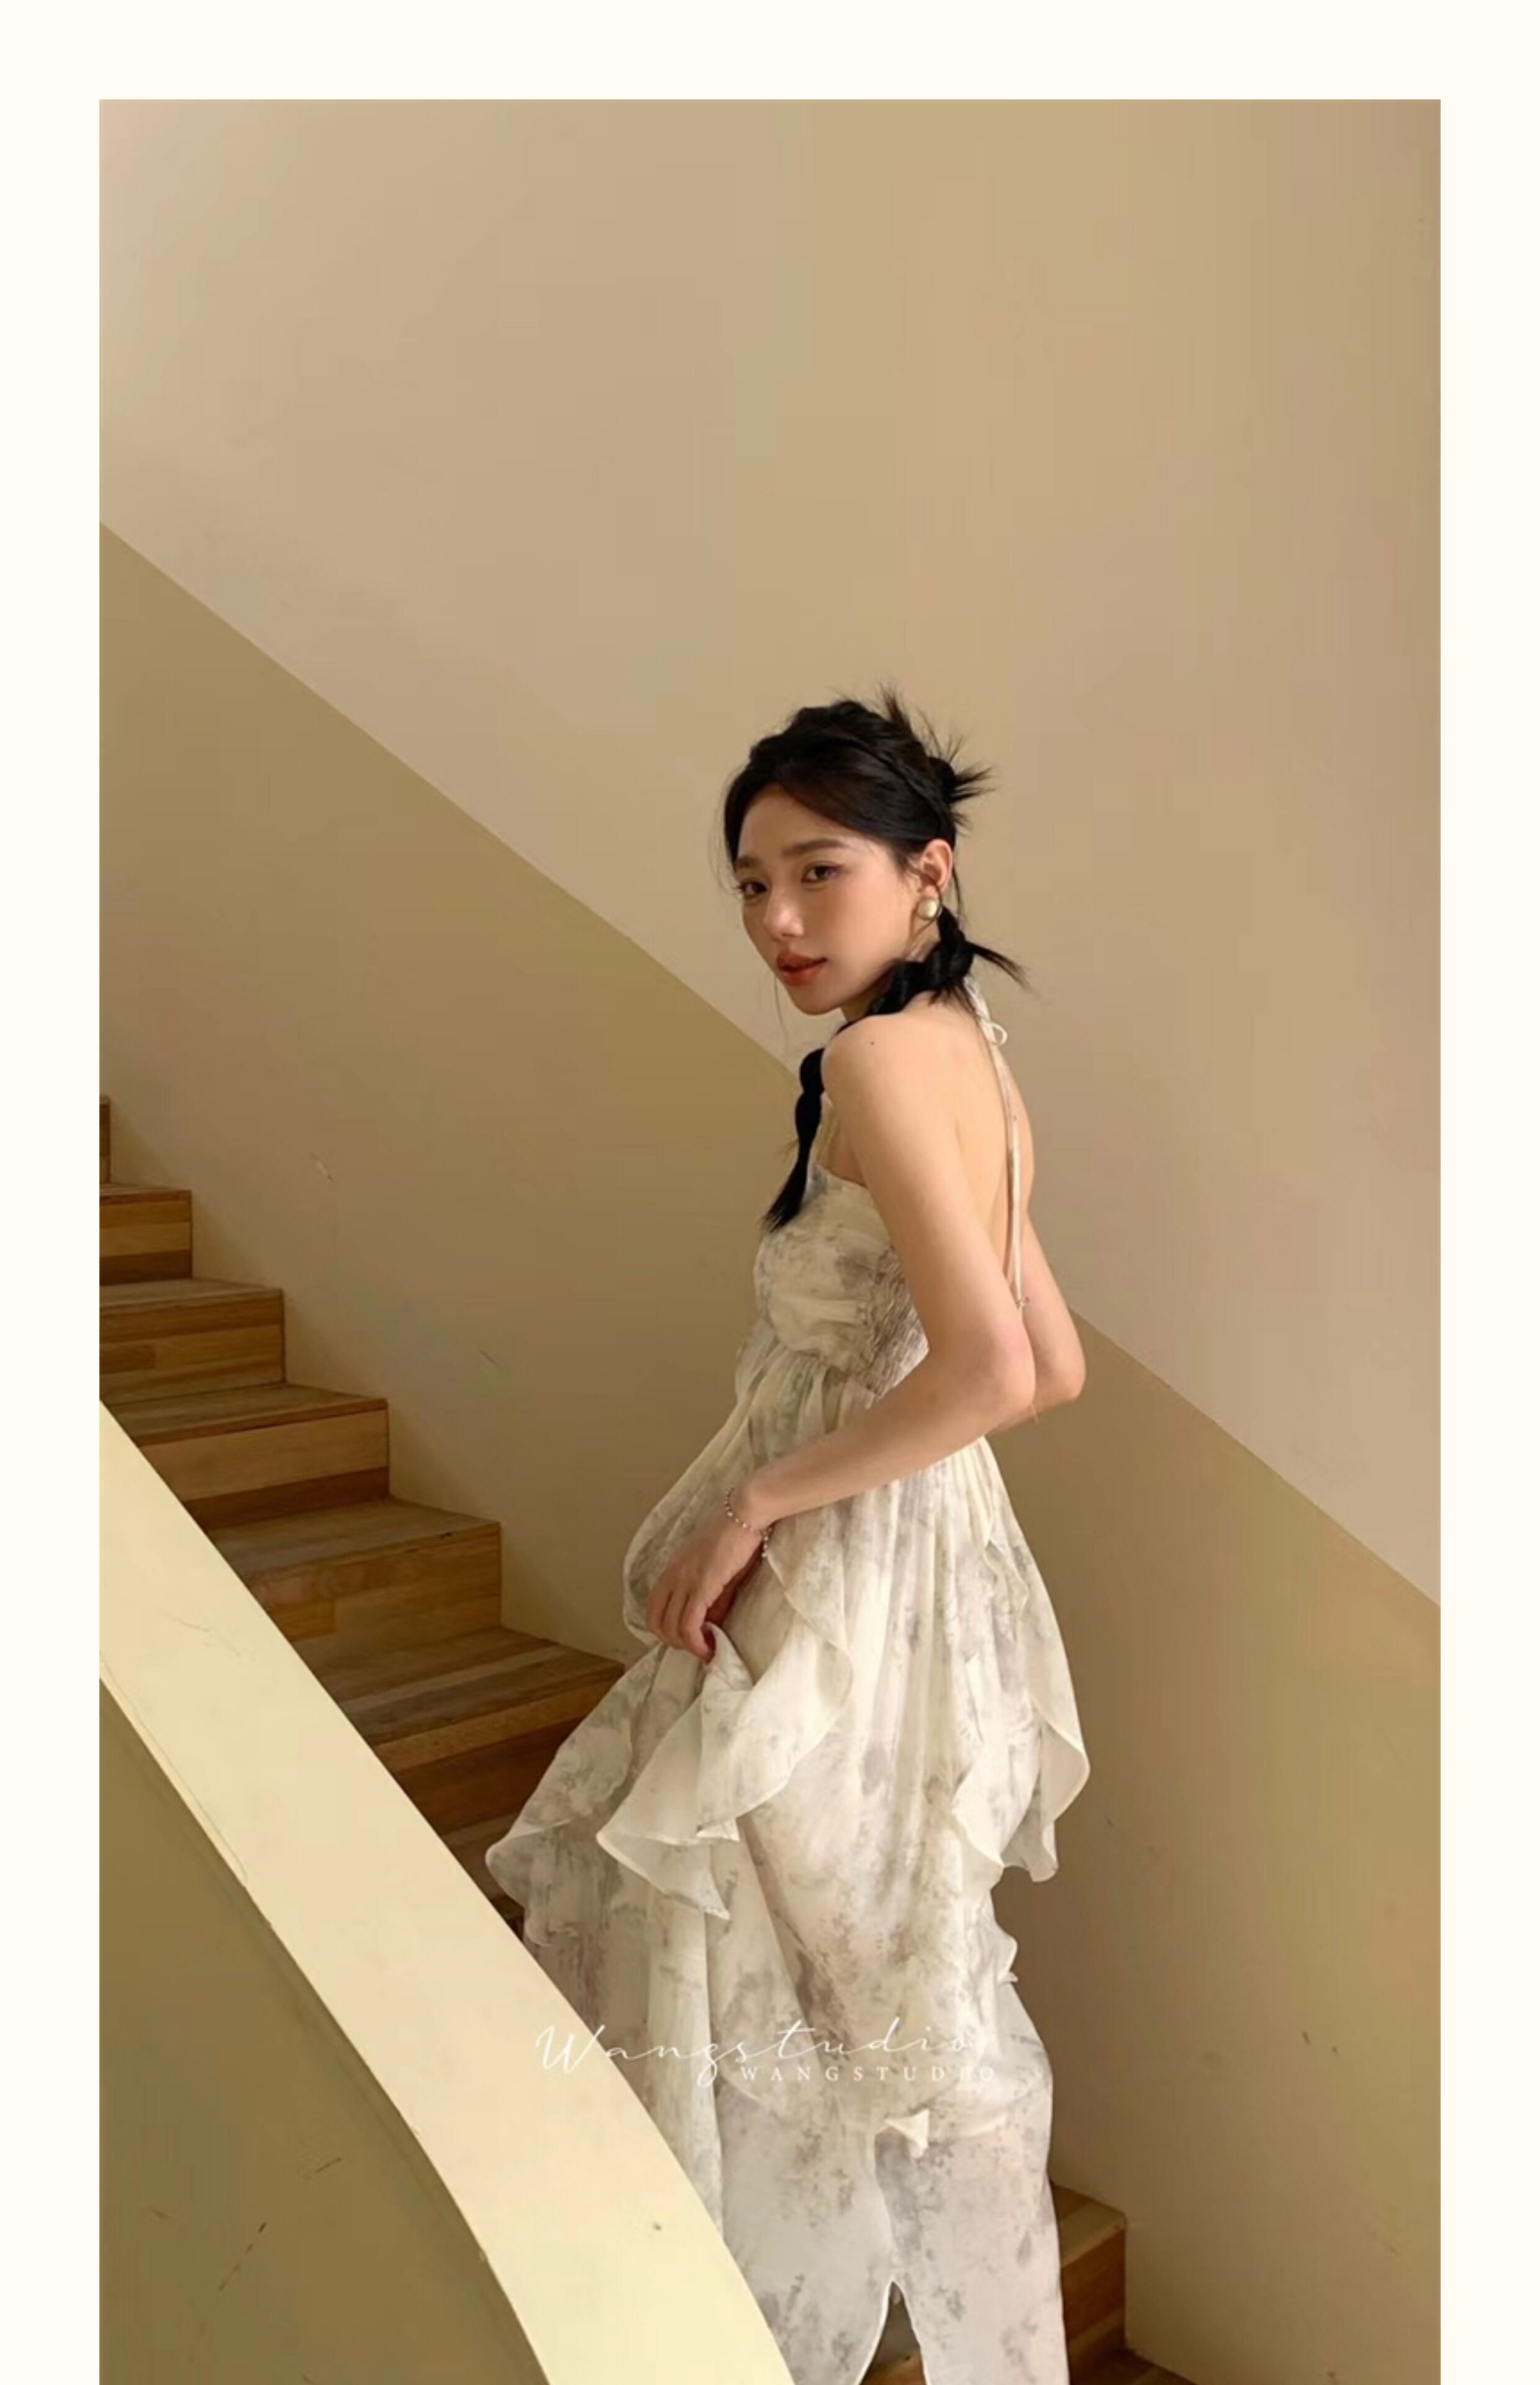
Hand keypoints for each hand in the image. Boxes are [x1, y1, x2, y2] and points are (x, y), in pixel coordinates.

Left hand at [644, 1499, 768, 1659]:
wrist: (745, 1513)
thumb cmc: (736, 1538)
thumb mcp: (719, 1572)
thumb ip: (713, 1599)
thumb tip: (711, 1625)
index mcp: (672, 1569)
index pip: (653, 1608)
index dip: (666, 1630)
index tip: (689, 1637)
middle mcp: (672, 1575)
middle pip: (656, 1622)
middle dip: (674, 1642)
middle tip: (698, 1647)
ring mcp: (684, 1579)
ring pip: (671, 1627)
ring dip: (687, 1646)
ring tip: (707, 1650)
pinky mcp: (701, 1585)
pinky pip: (689, 1624)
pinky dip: (696, 1643)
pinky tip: (710, 1647)